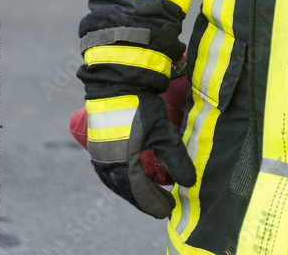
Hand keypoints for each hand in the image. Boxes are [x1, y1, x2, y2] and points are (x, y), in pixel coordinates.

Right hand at [86, 93, 194, 218]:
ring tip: (151, 196)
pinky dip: (123, 180)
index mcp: (122, 162)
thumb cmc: (140, 104)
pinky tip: (133, 179)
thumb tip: (190, 183)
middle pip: (127, 190)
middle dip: (146, 199)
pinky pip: (110, 172)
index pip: (140, 191)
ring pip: (117, 182)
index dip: (155, 202)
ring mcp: (99, 154)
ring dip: (134, 191)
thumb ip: (175, 158)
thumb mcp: (162, 131)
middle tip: (164, 206)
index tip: (170, 210)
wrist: (117, 78)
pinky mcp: (97, 145)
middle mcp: (106, 163)